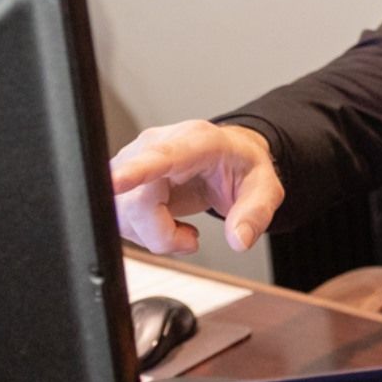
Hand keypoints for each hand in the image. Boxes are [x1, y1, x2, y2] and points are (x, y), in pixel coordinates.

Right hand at [111, 119, 283, 255]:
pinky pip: (122, 219)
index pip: (161, 156)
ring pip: (124, 215)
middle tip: (191, 240)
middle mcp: (156, 145)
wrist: (228, 157)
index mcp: (195, 142)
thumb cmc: (242, 166)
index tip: (116, 182)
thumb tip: (239, 239)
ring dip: (155, 236)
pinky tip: (168, 223)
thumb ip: (255, 214)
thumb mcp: (266, 189)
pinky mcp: (123, 181)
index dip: (136, 171)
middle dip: (162, 234)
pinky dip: (147, 233)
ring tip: (184, 229)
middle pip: (137, 202)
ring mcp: (134, 161)